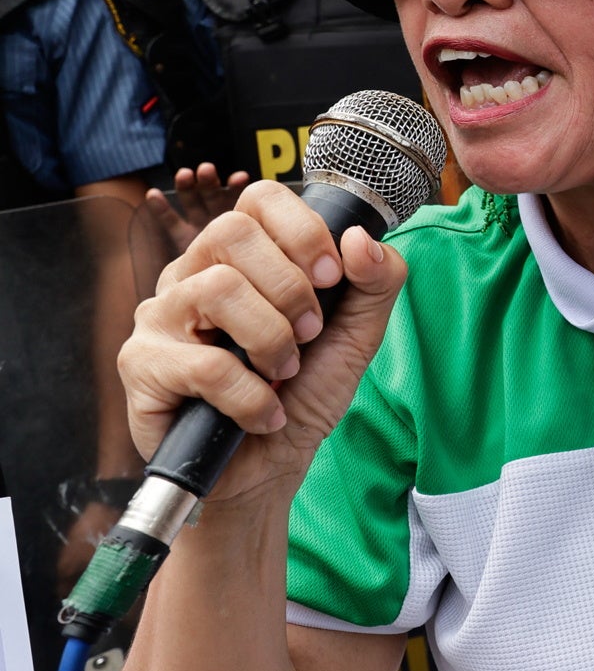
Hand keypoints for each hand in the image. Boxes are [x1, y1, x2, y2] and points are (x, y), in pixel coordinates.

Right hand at [116, 180, 406, 509]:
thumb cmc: (302, 396)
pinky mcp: (141, 365)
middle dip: (290, 287)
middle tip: (309, 334)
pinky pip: (204, 363)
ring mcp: (160, 317)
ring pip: (217, 287)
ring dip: (271, 340)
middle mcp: (191, 276)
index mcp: (240, 258)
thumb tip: (360, 236)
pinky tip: (263, 414)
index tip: (331, 275)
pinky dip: (252, 397)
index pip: (258, 199)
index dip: (301, 230)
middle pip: (232, 232)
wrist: (268, 471)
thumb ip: (375, 282)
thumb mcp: (357, 336)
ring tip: (282, 373)